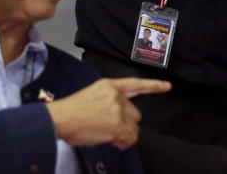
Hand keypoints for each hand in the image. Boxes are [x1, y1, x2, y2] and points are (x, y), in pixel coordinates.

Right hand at [46, 77, 170, 148]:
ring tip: (107, 134)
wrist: (60, 118)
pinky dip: (123, 142)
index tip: (166, 86)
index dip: (153, 86)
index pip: (135, 84)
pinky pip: (130, 138)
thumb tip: (117, 115)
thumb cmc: (70, 110)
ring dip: (123, 133)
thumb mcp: (91, 94)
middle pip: (135, 113)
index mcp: (108, 85)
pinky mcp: (118, 125)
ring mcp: (118, 110)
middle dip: (126, 122)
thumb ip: (108, 100)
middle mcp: (116, 96)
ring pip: (133, 127)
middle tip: (109, 127)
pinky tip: (111, 140)